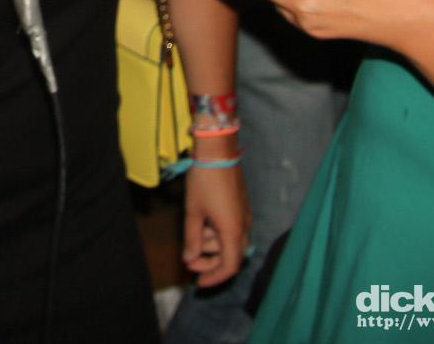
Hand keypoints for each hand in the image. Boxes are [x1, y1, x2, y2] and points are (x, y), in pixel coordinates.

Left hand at [183, 158, 248, 285]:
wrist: (218, 152)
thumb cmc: (204, 182)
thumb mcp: (193, 212)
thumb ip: (192, 238)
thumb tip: (190, 259)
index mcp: (233, 231)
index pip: (230, 266)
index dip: (215, 277)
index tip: (198, 282)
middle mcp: (243, 226)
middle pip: (231, 256)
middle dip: (210, 262)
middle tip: (190, 260)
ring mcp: (243, 216)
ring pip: (230, 241)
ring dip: (211, 244)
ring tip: (193, 233)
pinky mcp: (241, 206)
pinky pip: (231, 228)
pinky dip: (216, 232)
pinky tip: (202, 223)